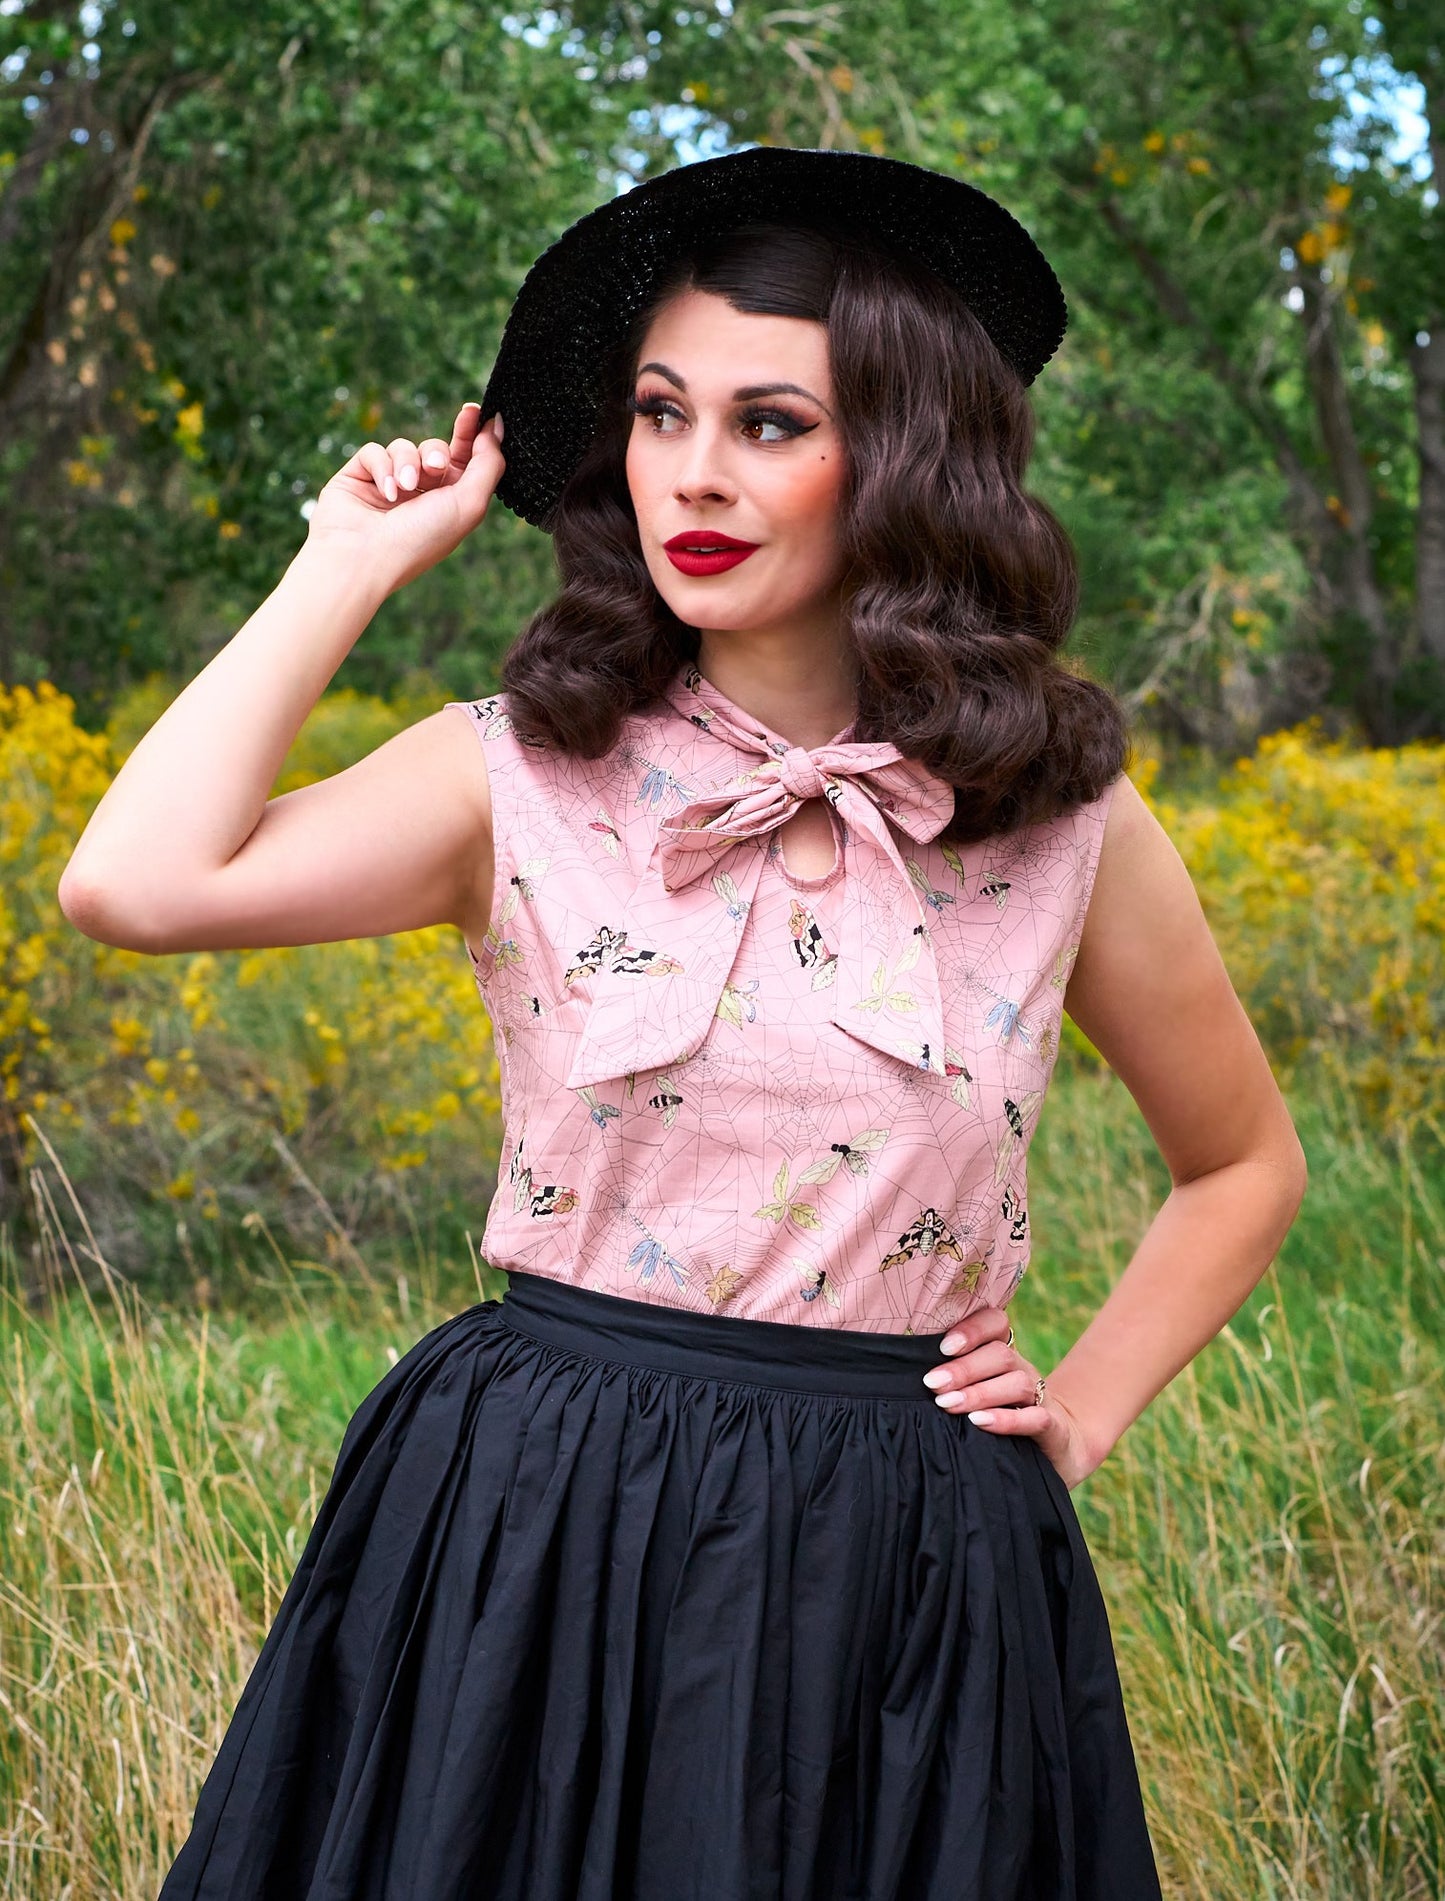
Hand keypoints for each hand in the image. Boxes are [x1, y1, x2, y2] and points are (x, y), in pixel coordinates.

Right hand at [304, 403, 505, 598]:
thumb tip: (495, 425)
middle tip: (435, 466)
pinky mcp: (358, 477)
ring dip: (408, 463)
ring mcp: (388, 485)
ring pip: (404, 447)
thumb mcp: (469, 504)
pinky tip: (385, 493)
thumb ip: (489, 464)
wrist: (364, 558)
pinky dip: (382, 467)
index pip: (463, 460)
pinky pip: (374, 451)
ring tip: (405, 488)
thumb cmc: (421, 539)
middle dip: (437, 452)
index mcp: (449, 505)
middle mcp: (420, 495)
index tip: (473, 412)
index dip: (470, 433)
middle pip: (435, 449)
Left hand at [922, 1304, 1099, 1489]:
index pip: (995, 1322)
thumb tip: (900, 1374)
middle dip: (962, 1368)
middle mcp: (1022, 1369)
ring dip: (978, 1392)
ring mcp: (1041, 1396)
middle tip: (932, 1384)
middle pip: (1000, 1354)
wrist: (1057, 1447)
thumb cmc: (999, 1415)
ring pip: (1015, 1382)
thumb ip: (949, 1379)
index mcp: (1002, 1355)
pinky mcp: (1052, 1426)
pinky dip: (1006, 1419)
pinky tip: (979, 1422)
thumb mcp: (975, 1392)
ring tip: (948, 1405)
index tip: (942, 1347)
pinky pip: (1034, 1417)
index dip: (971, 1329)